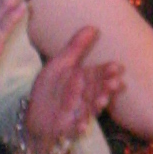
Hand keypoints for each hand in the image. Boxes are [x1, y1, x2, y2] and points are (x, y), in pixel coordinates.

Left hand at [21, 26, 123, 153]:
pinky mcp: (70, 127)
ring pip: (91, 107)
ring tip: (102, 101)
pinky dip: (79, 126)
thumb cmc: (49, 89)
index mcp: (83, 79)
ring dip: (98, 105)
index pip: (98, 74)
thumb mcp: (59, 64)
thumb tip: (93, 26)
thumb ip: (76, 47)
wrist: (35, 116)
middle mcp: (84, 95)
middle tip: (116, 83)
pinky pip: (76, 127)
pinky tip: (82, 125)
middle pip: (98, 89)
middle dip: (107, 87)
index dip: (108, 71)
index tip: (117, 67)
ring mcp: (79, 111)